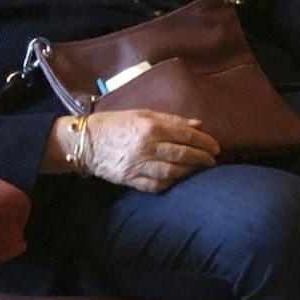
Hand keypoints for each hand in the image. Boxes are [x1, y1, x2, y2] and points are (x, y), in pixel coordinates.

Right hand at [83, 109, 220, 192]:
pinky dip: (170, 182)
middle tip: (212, 160)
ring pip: (172, 172)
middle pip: (183, 154)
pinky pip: (156, 185)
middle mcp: (146, 147)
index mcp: (150, 127)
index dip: (204, 141)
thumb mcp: (142, 113)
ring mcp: (138, 165)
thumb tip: (198, 124)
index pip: (186, 135)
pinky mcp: (130, 179)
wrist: (84, 142)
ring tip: (198, 168)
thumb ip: (171, 119)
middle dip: (202, 158)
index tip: (215, 147)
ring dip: (189, 171)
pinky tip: (178, 178)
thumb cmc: (114, 123)